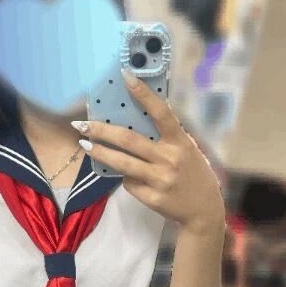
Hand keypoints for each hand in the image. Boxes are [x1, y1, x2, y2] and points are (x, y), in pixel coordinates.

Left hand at [72, 67, 224, 231]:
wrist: (203, 210)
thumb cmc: (192, 174)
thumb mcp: (186, 150)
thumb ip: (165, 138)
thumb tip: (133, 122)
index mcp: (180, 142)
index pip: (161, 112)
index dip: (143, 94)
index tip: (126, 76)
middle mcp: (170, 159)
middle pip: (129, 140)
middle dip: (102, 131)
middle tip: (82, 125)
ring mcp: (160, 180)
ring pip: (122, 164)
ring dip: (101, 153)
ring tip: (85, 145)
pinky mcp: (152, 198)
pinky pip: (129, 183)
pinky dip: (125, 177)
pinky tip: (127, 176)